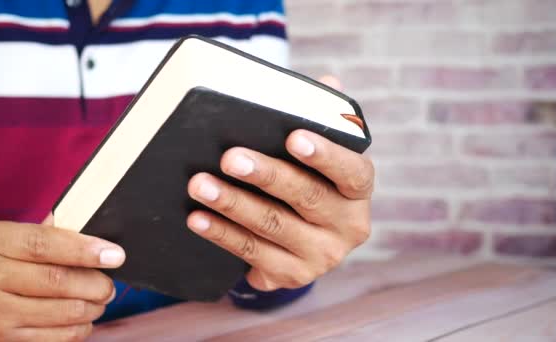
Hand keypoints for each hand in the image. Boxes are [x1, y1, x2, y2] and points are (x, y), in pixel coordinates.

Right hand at [0, 219, 125, 340]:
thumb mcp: (9, 244)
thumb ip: (45, 234)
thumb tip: (88, 223)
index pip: (44, 244)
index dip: (84, 250)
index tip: (115, 255)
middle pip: (56, 280)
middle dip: (95, 284)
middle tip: (109, 285)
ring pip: (62, 311)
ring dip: (92, 307)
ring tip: (100, 301)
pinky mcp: (2, 340)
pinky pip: (56, 337)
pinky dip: (80, 328)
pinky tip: (83, 319)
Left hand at [187, 129, 372, 290]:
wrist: (304, 241)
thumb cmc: (308, 182)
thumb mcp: (320, 156)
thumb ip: (323, 119)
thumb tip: (329, 81)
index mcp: (358, 191)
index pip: (352, 172)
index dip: (325, 155)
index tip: (293, 137)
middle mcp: (349, 226)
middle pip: (307, 197)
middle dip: (266, 175)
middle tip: (229, 158)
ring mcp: (322, 256)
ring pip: (273, 225)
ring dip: (233, 204)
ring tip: (200, 184)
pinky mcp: (293, 275)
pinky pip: (252, 252)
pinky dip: (222, 233)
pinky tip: (197, 218)